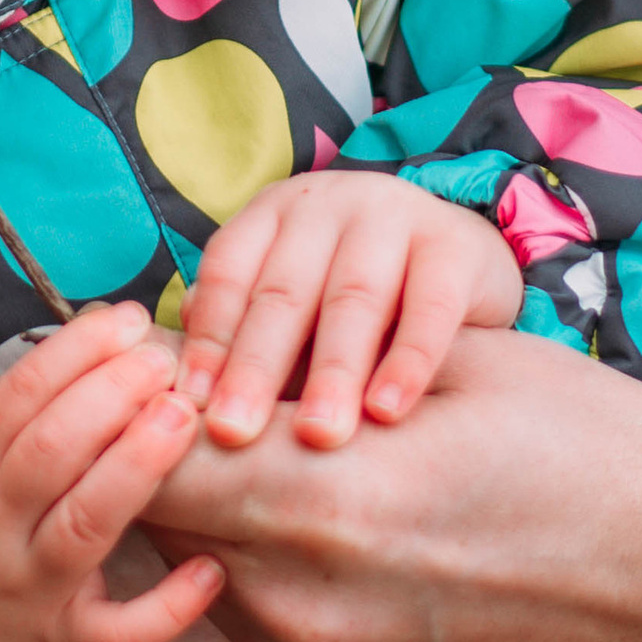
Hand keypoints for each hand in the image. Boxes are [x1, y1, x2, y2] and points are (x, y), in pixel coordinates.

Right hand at [0, 307, 222, 641]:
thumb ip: (9, 430)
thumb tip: (96, 355)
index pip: (17, 398)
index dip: (75, 352)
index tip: (125, 320)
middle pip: (51, 450)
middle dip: (112, 394)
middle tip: (163, 360)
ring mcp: (29, 593)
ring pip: (84, 526)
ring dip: (138, 465)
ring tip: (183, 415)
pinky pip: (118, 634)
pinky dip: (169, 606)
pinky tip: (210, 567)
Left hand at [148, 323, 641, 641]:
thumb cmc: (584, 447)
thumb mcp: (439, 372)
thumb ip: (301, 377)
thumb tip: (190, 365)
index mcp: (319, 503)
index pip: (152, 448)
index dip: (145, 394)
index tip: (156, 359)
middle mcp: (301, 607)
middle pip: (163, 519)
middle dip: (174, 455)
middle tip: (204, 398)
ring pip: (206, 576)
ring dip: (219, 521)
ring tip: (284, 463)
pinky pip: (259, 630)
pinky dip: (267, 578)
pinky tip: (333, 533)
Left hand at [178, 172, 522, 448]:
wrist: (462, 262)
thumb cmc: (351, 302)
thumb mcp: (294, 308)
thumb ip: (241, 337)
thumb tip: (179, 394)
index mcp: (272, 216)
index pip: (228, 274)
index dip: (207, 341)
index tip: (189, 407)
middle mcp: (327, 205)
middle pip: (284, 290)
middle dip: (256, 366)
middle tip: (235, 433)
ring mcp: (393, 215)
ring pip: (353, 297)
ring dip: (332, 371)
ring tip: (317, 436)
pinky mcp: (454, 243)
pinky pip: (429, 306)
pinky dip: (408, 361)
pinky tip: (387, 412)